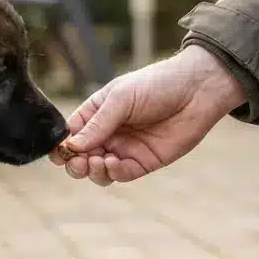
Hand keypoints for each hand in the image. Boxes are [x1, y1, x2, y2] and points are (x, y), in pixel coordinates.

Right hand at [49, 45, 244, 185]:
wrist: (197, 90)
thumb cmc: (157, 84)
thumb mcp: (121, 98)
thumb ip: (98, 123)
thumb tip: (73, 146)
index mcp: (97, 113)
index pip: (71, 134)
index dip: (62, 146)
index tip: (60, 152)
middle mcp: (108, 133)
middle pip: (81, 157)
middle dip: (75, 163)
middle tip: (79, 162)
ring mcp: (125, 149)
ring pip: (98, 170)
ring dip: (92, 171)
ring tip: (98, 162)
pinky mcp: (144, 162)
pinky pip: (122, 174)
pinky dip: (114, 173)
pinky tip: (114, 163)